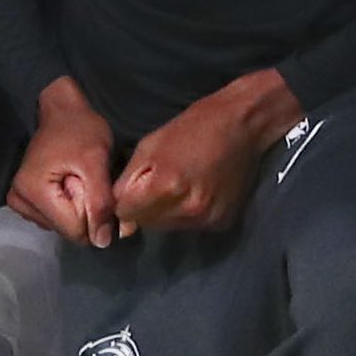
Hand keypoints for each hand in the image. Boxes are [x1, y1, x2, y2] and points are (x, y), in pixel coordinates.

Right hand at [10, 82, 117, 246]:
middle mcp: (19, 201)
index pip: (73, 230)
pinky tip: (69, 185)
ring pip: (61, 226)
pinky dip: (67, 207)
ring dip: (77, 209)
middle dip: (84, 211)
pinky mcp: (23, 200)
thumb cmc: (80, 131)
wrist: (64, 112)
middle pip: (65, 229)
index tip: (94, 186)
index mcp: (32, 191)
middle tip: (87, 180)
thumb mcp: (96, 162)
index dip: (94, 214)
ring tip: (78, 180)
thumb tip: (102, 243)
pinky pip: (54, 219)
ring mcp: (19, 202)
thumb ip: (100, 202)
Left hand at [113, 71, 298, 236]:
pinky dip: (185, 214)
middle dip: (142, 209)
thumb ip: (128, 180)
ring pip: (167, 228)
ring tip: (174, 187)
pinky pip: (190, 226)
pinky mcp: (222, 222)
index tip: (129, 190)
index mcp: (166, 186)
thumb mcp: (149, 146)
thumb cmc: (191, 129)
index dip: (123, 202)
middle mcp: (188, 208)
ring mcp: (207, 218)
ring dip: (163, 213)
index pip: (127, 213)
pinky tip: (192, 192)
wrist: (240, 127)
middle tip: (153, 185)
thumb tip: (115, 207)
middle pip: (147, 224)